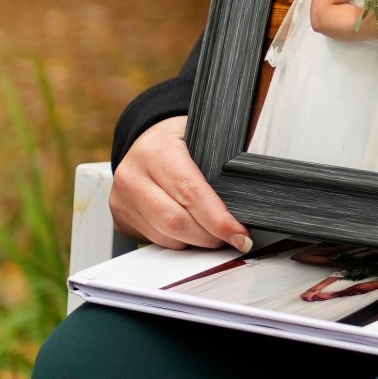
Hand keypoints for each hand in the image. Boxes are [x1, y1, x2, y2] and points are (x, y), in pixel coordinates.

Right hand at [109, 117, 253, 252]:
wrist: (144, 142)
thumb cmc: (181, 140)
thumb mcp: (202, 137)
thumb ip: (224, 160)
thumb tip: (256, 188)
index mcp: (156, 150)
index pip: (191, 192)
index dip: (218, 219)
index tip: (240, 234)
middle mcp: (133, 175)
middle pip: (176, 222)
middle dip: (210, 236)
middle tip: (234, 237)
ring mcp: (123, 199)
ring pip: (167, 237)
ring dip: (196, 242)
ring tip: (214, 233)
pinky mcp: (121, 218)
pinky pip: (157, 241)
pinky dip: (180, 241)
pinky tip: (192, 231)